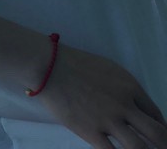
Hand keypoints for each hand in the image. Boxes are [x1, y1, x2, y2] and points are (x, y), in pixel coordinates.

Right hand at [38, 44, 166, 148]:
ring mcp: (108, 120)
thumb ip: (125, 89)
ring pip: (140, 148)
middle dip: (163, 145)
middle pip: (158, 134)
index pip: (156, 115)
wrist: (49, 67)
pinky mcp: (91, 132)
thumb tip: (135, 108)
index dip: (161, 129)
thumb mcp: (108, 69)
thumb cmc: (76, 64)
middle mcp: (125, 105)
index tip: (158, 137)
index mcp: (130, 87)